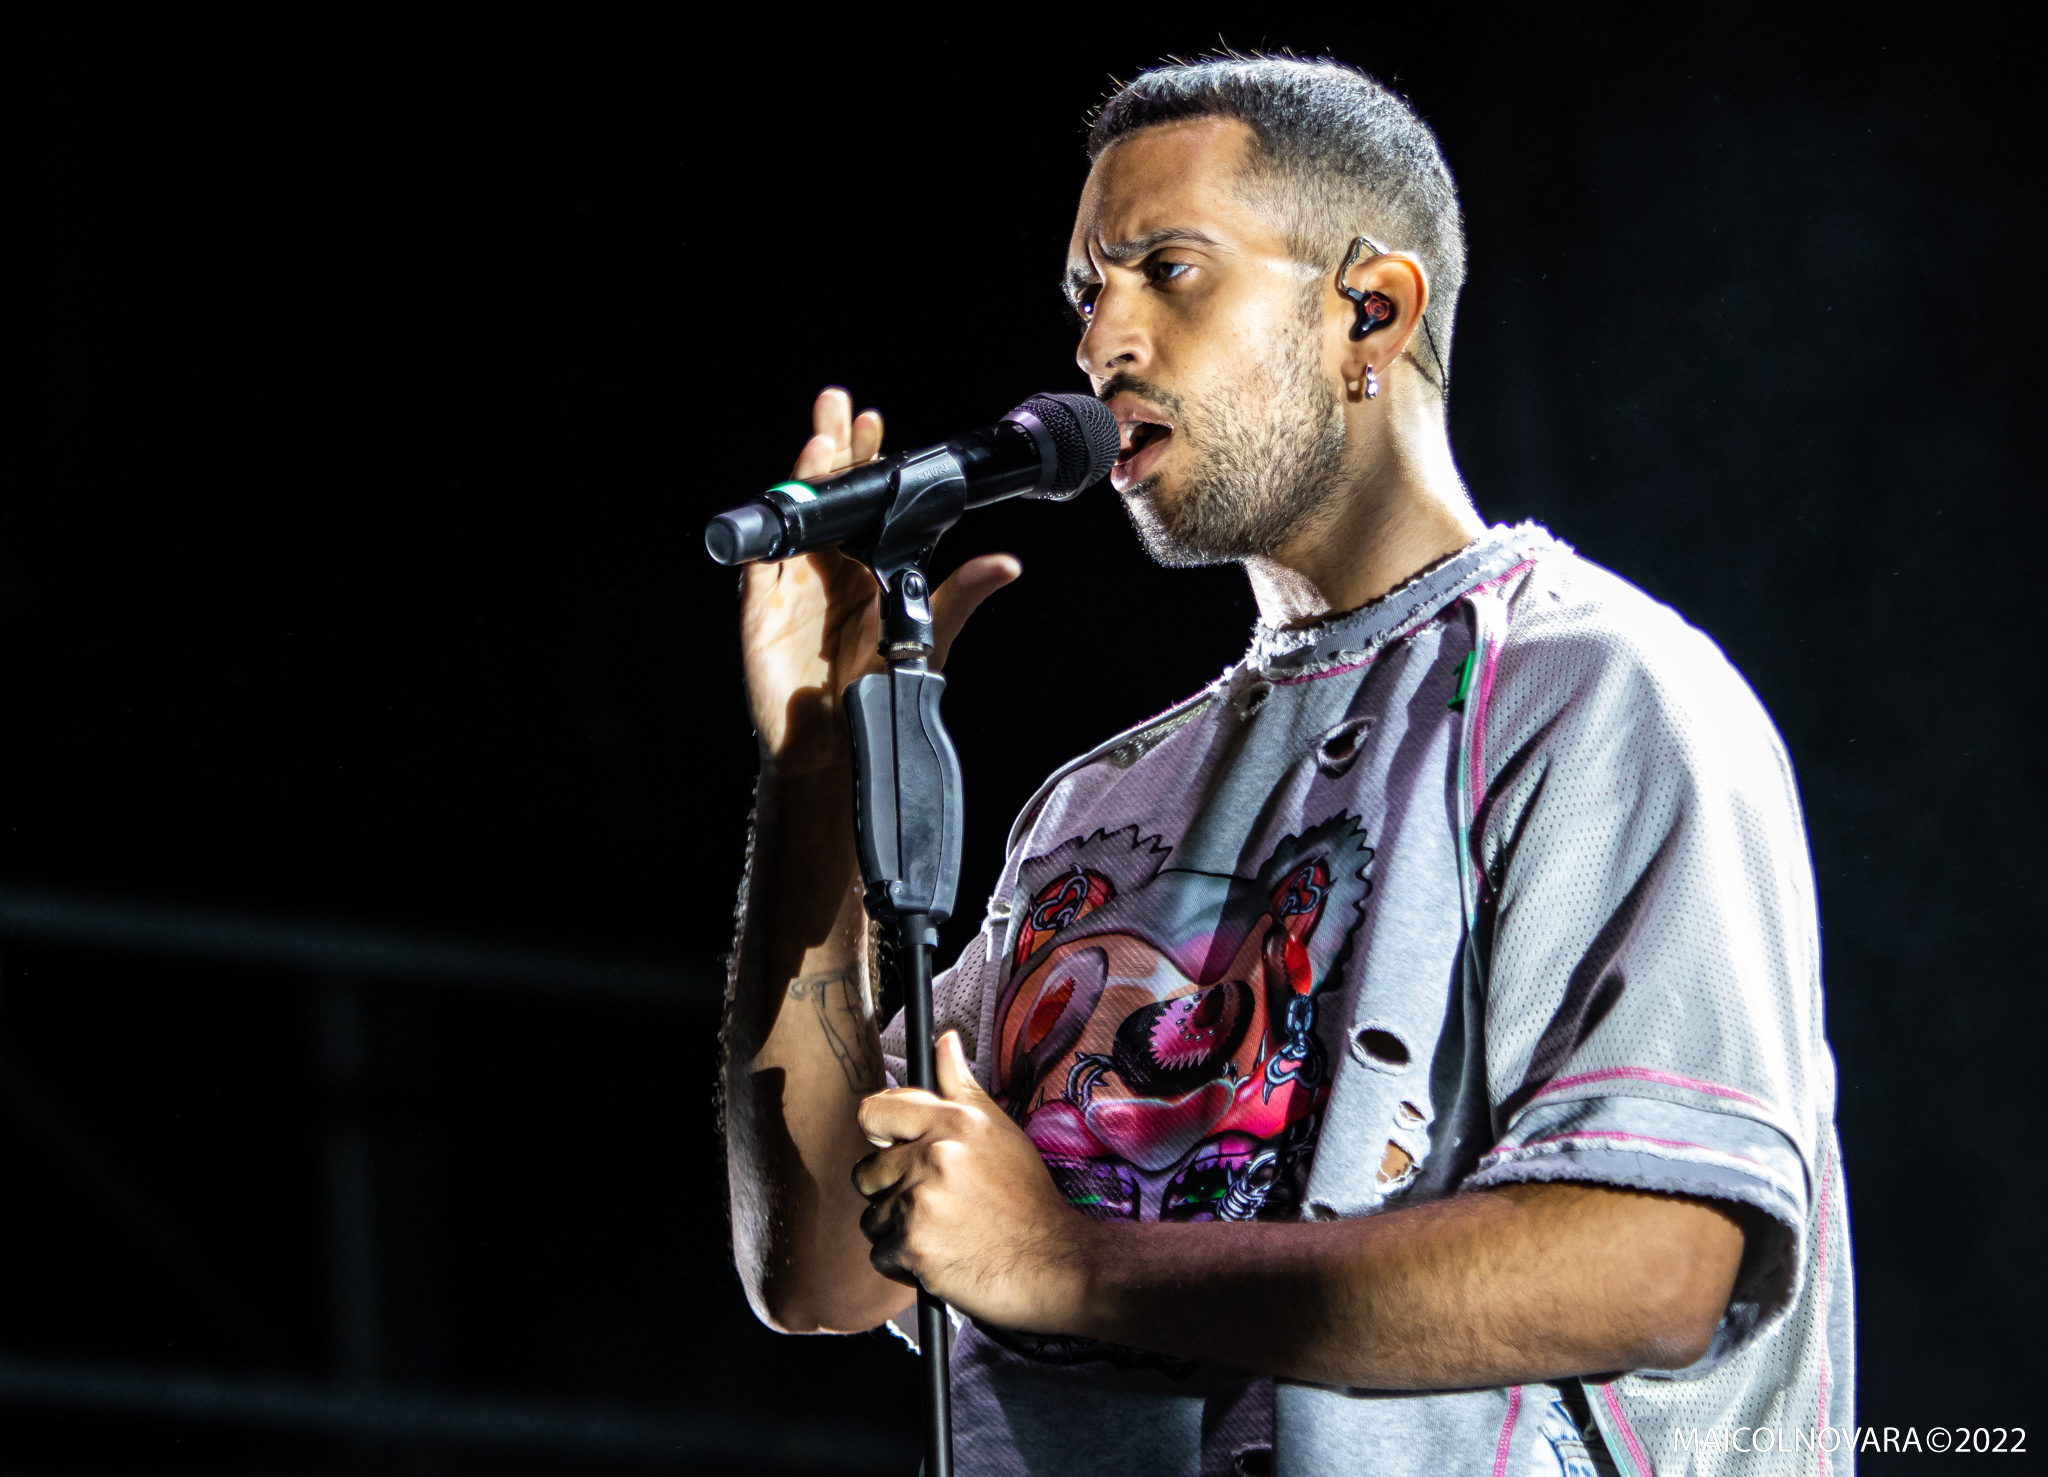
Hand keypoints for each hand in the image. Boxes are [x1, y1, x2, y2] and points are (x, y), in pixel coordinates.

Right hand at [739, 388, 1020, 774]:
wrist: (839, 744)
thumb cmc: (880, 690)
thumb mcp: (927, 635)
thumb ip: (959, 594)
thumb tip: (1007, 563)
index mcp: (867, 568)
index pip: (866, 502)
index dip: (869, 460)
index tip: (877, 423)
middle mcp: (828, 568)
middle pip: (826, 494)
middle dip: (831, 447)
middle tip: (836, 403)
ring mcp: (792, 585)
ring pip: (795, 515)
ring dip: (803, 474)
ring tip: (820, 434)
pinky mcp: (762, 608)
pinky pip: (761, 559)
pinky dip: (770, 526)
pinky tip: (784, 495)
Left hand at [853, 1032, 1092, 1331]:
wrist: (1054, 1263)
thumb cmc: (1026, 1199)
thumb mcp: (999, 1131)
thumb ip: (961, 1086)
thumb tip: (944, 1039)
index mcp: (953, 1122)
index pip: (874, 1111)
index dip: (879, 1134)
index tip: (893, 1148)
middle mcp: (934, 1155)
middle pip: (866, 1172)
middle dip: (891, 1191)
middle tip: (936, 1203)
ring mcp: (920, 1201)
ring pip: (873, 1217)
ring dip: (898, 1229)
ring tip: (944, 1230)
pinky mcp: (913, 1246)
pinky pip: (881, 1253)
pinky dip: (905, 1262)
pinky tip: (943, 1256)